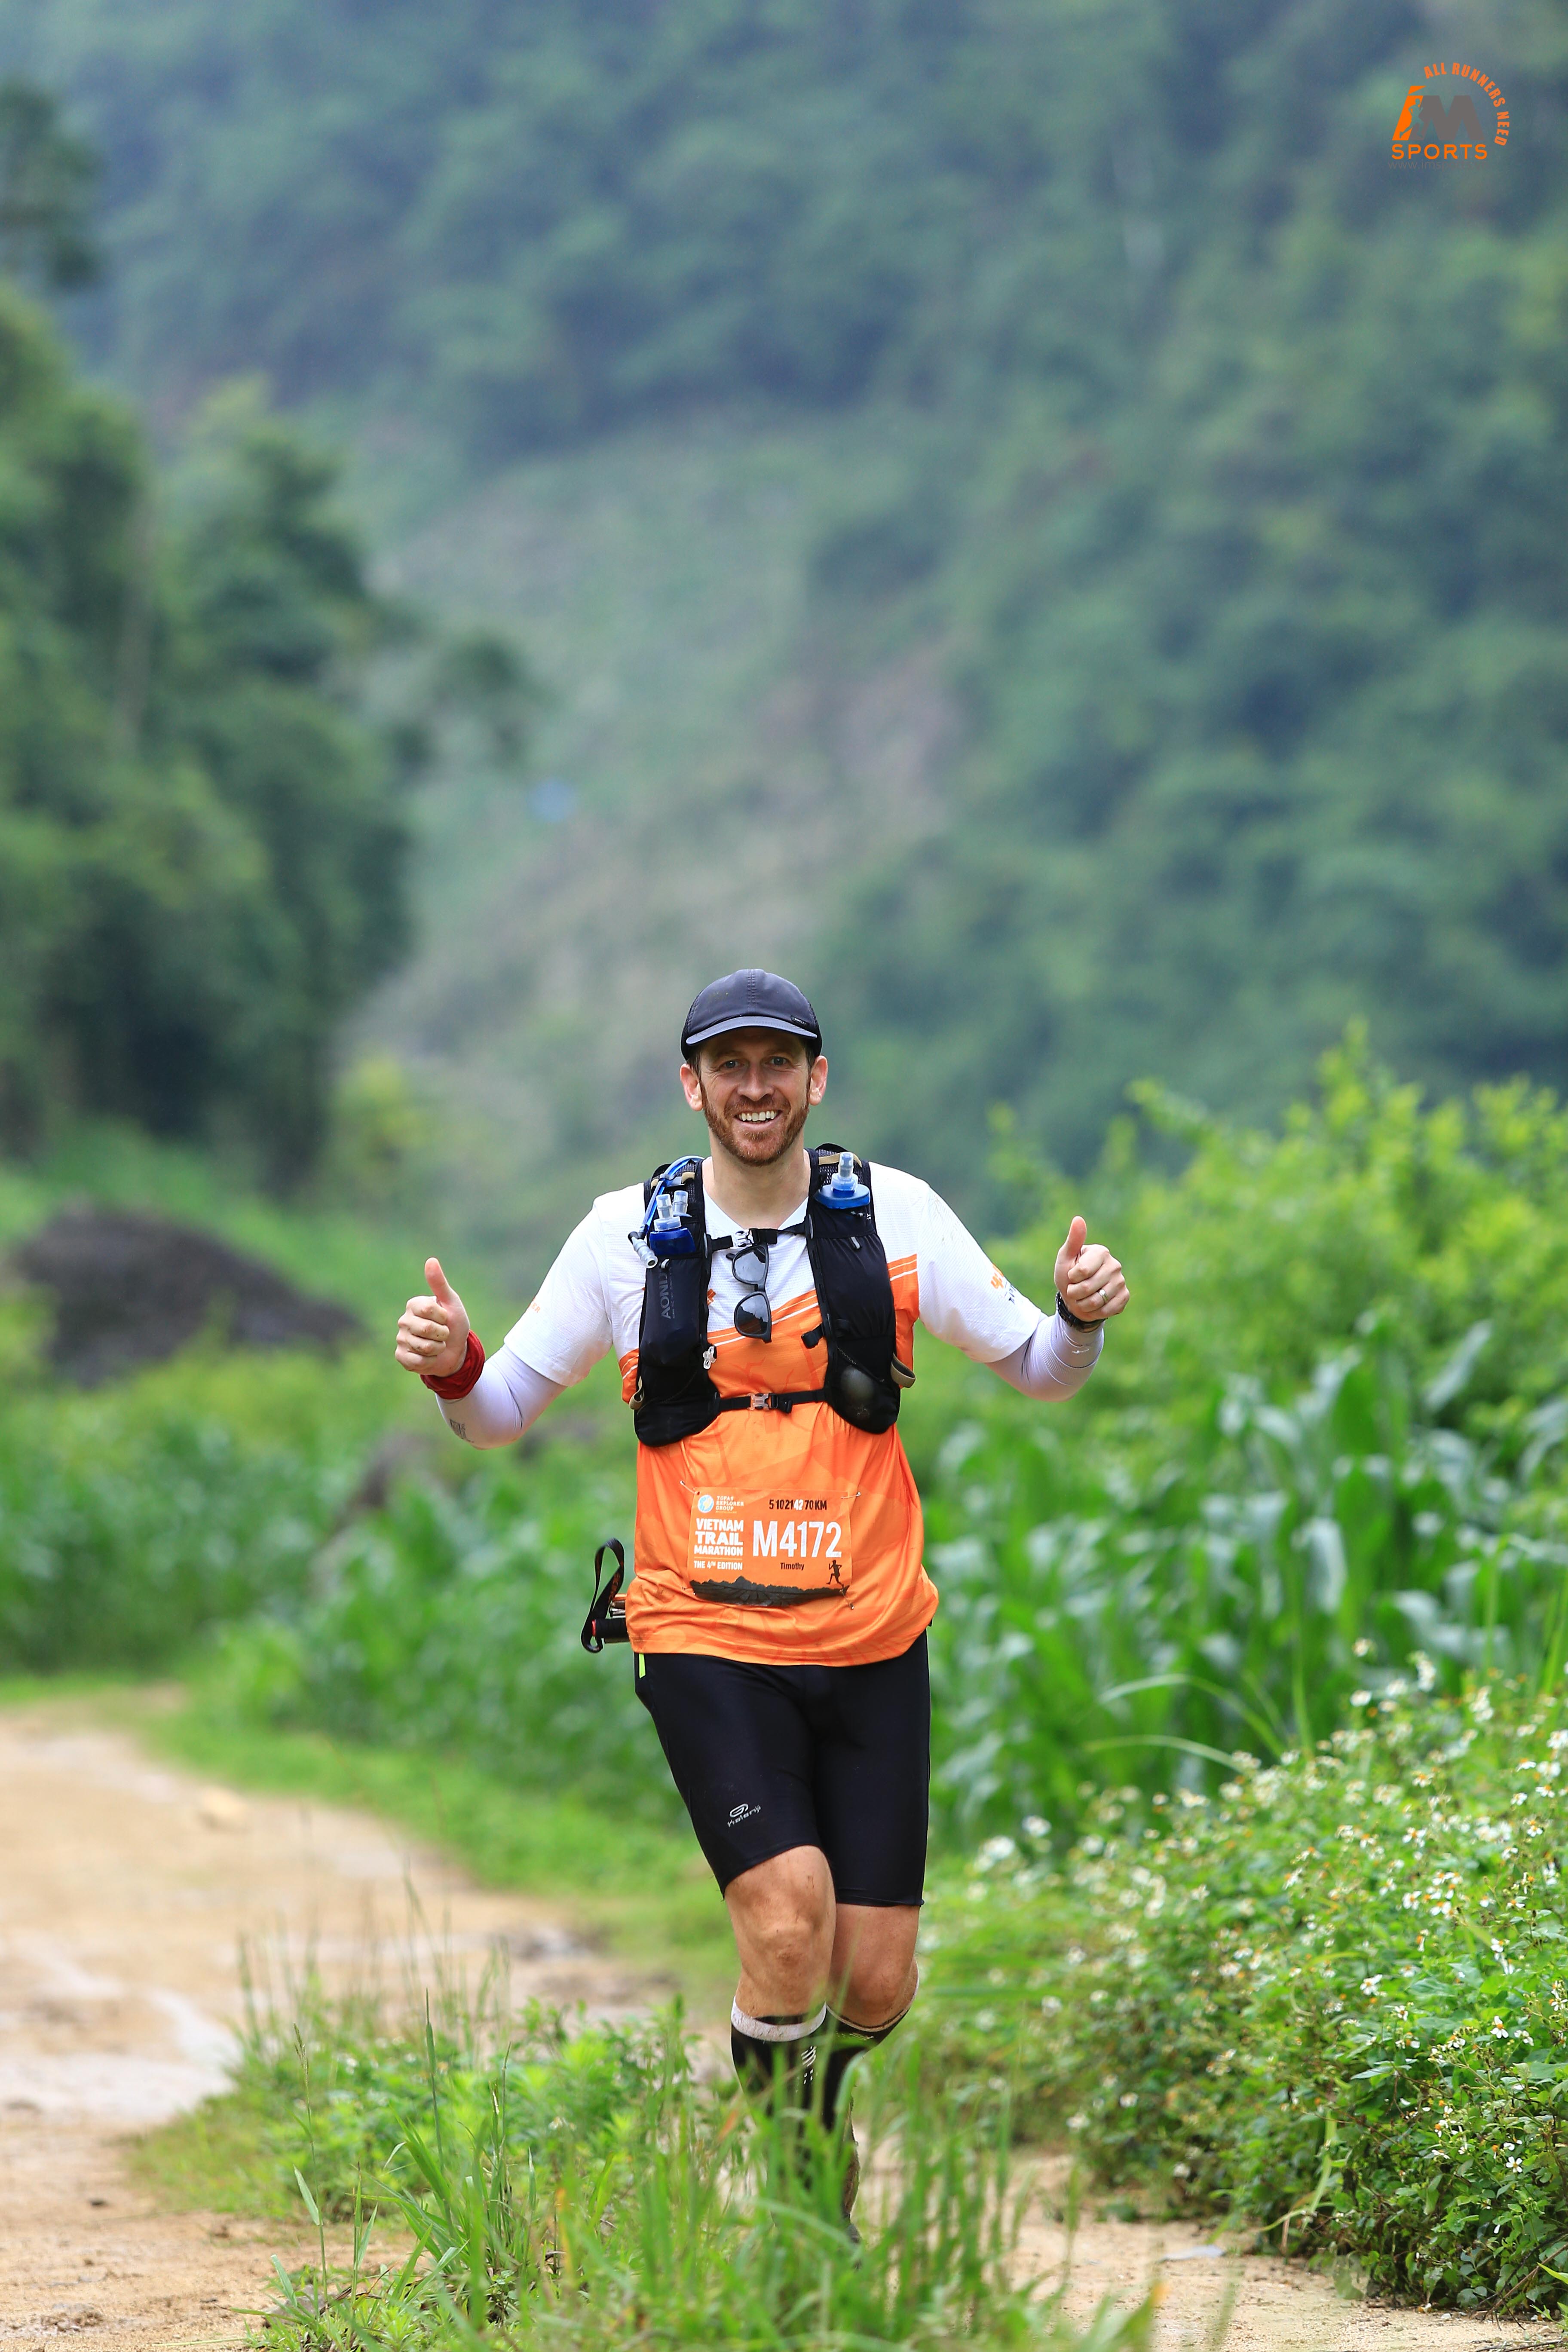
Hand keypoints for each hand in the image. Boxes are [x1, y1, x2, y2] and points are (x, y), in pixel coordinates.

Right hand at [395, 1257, 470, 1377]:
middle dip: (443, 1334)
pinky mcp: (401, 1357)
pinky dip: (430, 1361)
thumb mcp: (451, 1303)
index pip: (429, 1309)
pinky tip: (430, 1357)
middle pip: (426, 1329)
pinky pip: (417, 1361)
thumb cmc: (454, 1324)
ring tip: (437, 1345)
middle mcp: (403, 1321)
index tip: (446, 1318)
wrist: (456, 1350)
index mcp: (413, 1305)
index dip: (444, 1317)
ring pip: (423, 1347)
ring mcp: (401, 1339)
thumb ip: (439, 1283)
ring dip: (438, 1348)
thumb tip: (431, 1260)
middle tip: (443, 1334)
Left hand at [1054, 1216, 1129, 1322]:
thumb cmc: (1069, 1275)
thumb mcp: (1066, 1258)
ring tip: (1083, 1298)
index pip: (1082, 1271)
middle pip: (1087, 1287)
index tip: (1071, 1276)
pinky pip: (1108, 1309)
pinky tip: (1094, 1305)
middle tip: (1074, 1290)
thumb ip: (1073, 1240)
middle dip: (1075, 1293)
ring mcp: (1121, 1281)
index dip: (1071, 1278)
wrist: (1077, 1297)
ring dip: (1083, 1304)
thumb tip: (1078, 1219)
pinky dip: (1096, 1312)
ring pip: (1097, 1301)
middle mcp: (1114, 1265)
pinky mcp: (1125, 1296)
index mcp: (1101, 1252)